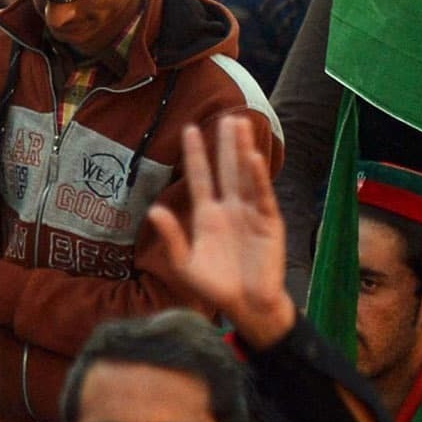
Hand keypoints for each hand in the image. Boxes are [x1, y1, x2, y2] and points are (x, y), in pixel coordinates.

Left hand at [142, 114, 293, 348]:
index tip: (188, 128)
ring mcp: (250, 213)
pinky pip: (261, 196)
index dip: (196, 154)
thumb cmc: (215, 287)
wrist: (246, 307)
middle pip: (226, 169)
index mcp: (208, 215)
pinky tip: (252, 158)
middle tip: (224, 115)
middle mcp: (229, 208)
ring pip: (244, 176)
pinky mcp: (268, 223)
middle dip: (224, 143)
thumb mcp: (185, 264)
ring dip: (242, 151)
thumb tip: (153, 210)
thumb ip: (172, 237)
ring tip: (240, 125)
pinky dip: (257, 177)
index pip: (200, 177)